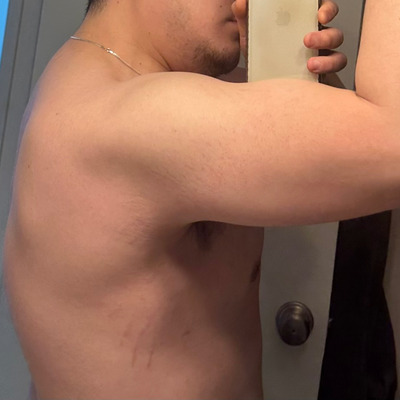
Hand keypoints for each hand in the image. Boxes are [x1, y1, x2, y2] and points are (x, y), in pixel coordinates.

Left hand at [232, 0, 346, 74]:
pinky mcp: (322, 76)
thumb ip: (246, 19)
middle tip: (307, 40)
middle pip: (335, 32)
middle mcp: (318, 40)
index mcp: (305, 26)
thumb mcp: (251, 37)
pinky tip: (313, 74)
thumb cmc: (262, 57)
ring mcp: (322, 59)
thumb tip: (240, 2)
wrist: (261, 87)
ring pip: (338, 54)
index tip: (320, 15)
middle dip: (325, 35)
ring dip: (327, 58)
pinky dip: (328, 71)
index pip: (324, 10)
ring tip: (310, 65)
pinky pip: (334, 73)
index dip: (327, 9)